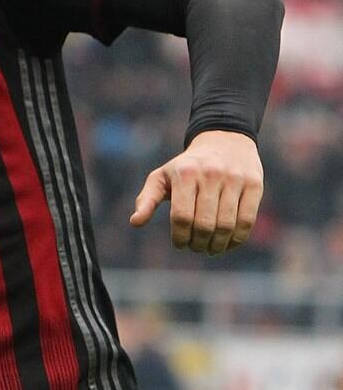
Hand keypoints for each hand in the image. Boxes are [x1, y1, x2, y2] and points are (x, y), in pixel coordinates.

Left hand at [129, 130, 262, 254]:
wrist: (223, 141)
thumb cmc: (186, 167)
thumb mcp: (162, 176)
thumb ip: (147, 199)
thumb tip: (135, 222)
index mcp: (185, 173)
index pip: (181, 216)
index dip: (180, 237)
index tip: (180, 244)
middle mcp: (211, 174)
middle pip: (204, 224)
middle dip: (198, 243)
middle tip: (195, 248)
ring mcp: (234, 179)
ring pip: (226, 225)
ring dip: (217, 245)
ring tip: (210, 248)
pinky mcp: (254, 185)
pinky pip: (247, 221)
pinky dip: (237, 239)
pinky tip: (228, 243)